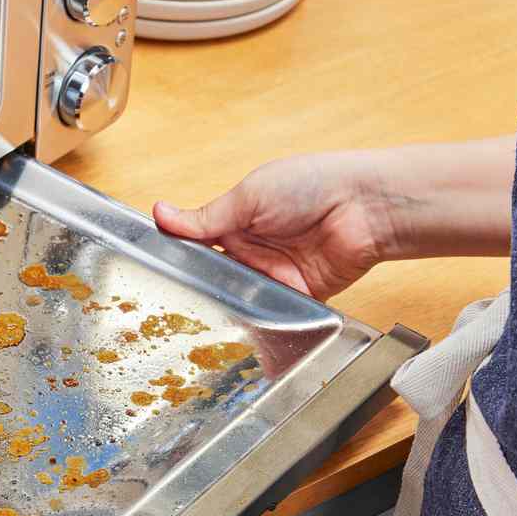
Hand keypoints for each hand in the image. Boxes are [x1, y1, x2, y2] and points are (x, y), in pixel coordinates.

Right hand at [154, 138, 516, 299]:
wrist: (365, 207)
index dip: (177, 260)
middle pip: (214, 279)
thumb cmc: (313, 184)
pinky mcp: (295, 299)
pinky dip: (257, 324)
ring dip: (226, 308)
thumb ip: (205, 217)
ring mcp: (273, 278)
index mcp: (237, 222)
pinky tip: (237, 331)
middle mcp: (252, 252)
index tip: (151, 272)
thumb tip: (159, 214)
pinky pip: (271, 317)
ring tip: (199, 322)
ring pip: (238, 302)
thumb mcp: (249, 196)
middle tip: (170, 305)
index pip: (197, 246)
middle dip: (199, 290)